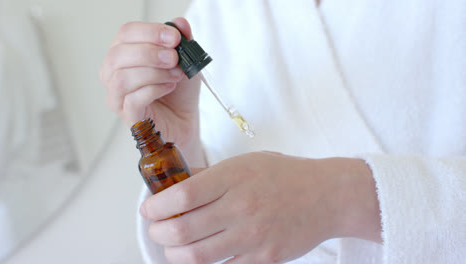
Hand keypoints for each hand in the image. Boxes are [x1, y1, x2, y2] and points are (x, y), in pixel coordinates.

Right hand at [99, 18, 201, 160]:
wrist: (185, 120)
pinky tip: (169, 87)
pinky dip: (154, 90)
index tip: (174, 37)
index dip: (150, 32)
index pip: (126, 34)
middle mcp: (114, 74)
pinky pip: (132, 100)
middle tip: (174, 57)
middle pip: (118, 55)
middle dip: (150, 53)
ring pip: (122, 78)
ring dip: (153, 73)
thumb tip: (180, 23)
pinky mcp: (128, 116)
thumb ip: (181, 40)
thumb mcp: (184, 60)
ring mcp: (117, 97)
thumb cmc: (178, 92)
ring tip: (175, 75)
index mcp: (124, 54)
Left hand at [140, 152, 381, 263]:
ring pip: (196, 256)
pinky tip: (199, 256)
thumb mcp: (245, 163)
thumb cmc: (285, 175)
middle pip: (182, 230)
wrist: (326, 196)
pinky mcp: (263, 258)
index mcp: (233, 177)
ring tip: (173, 246)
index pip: (181, 196)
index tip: (149, 209)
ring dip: (174, 253)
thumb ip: (210, 175)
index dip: (156, 207)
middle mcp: (240, 207)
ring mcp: (252, 236)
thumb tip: (176, 186)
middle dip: (159, 232)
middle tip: (158, 228)